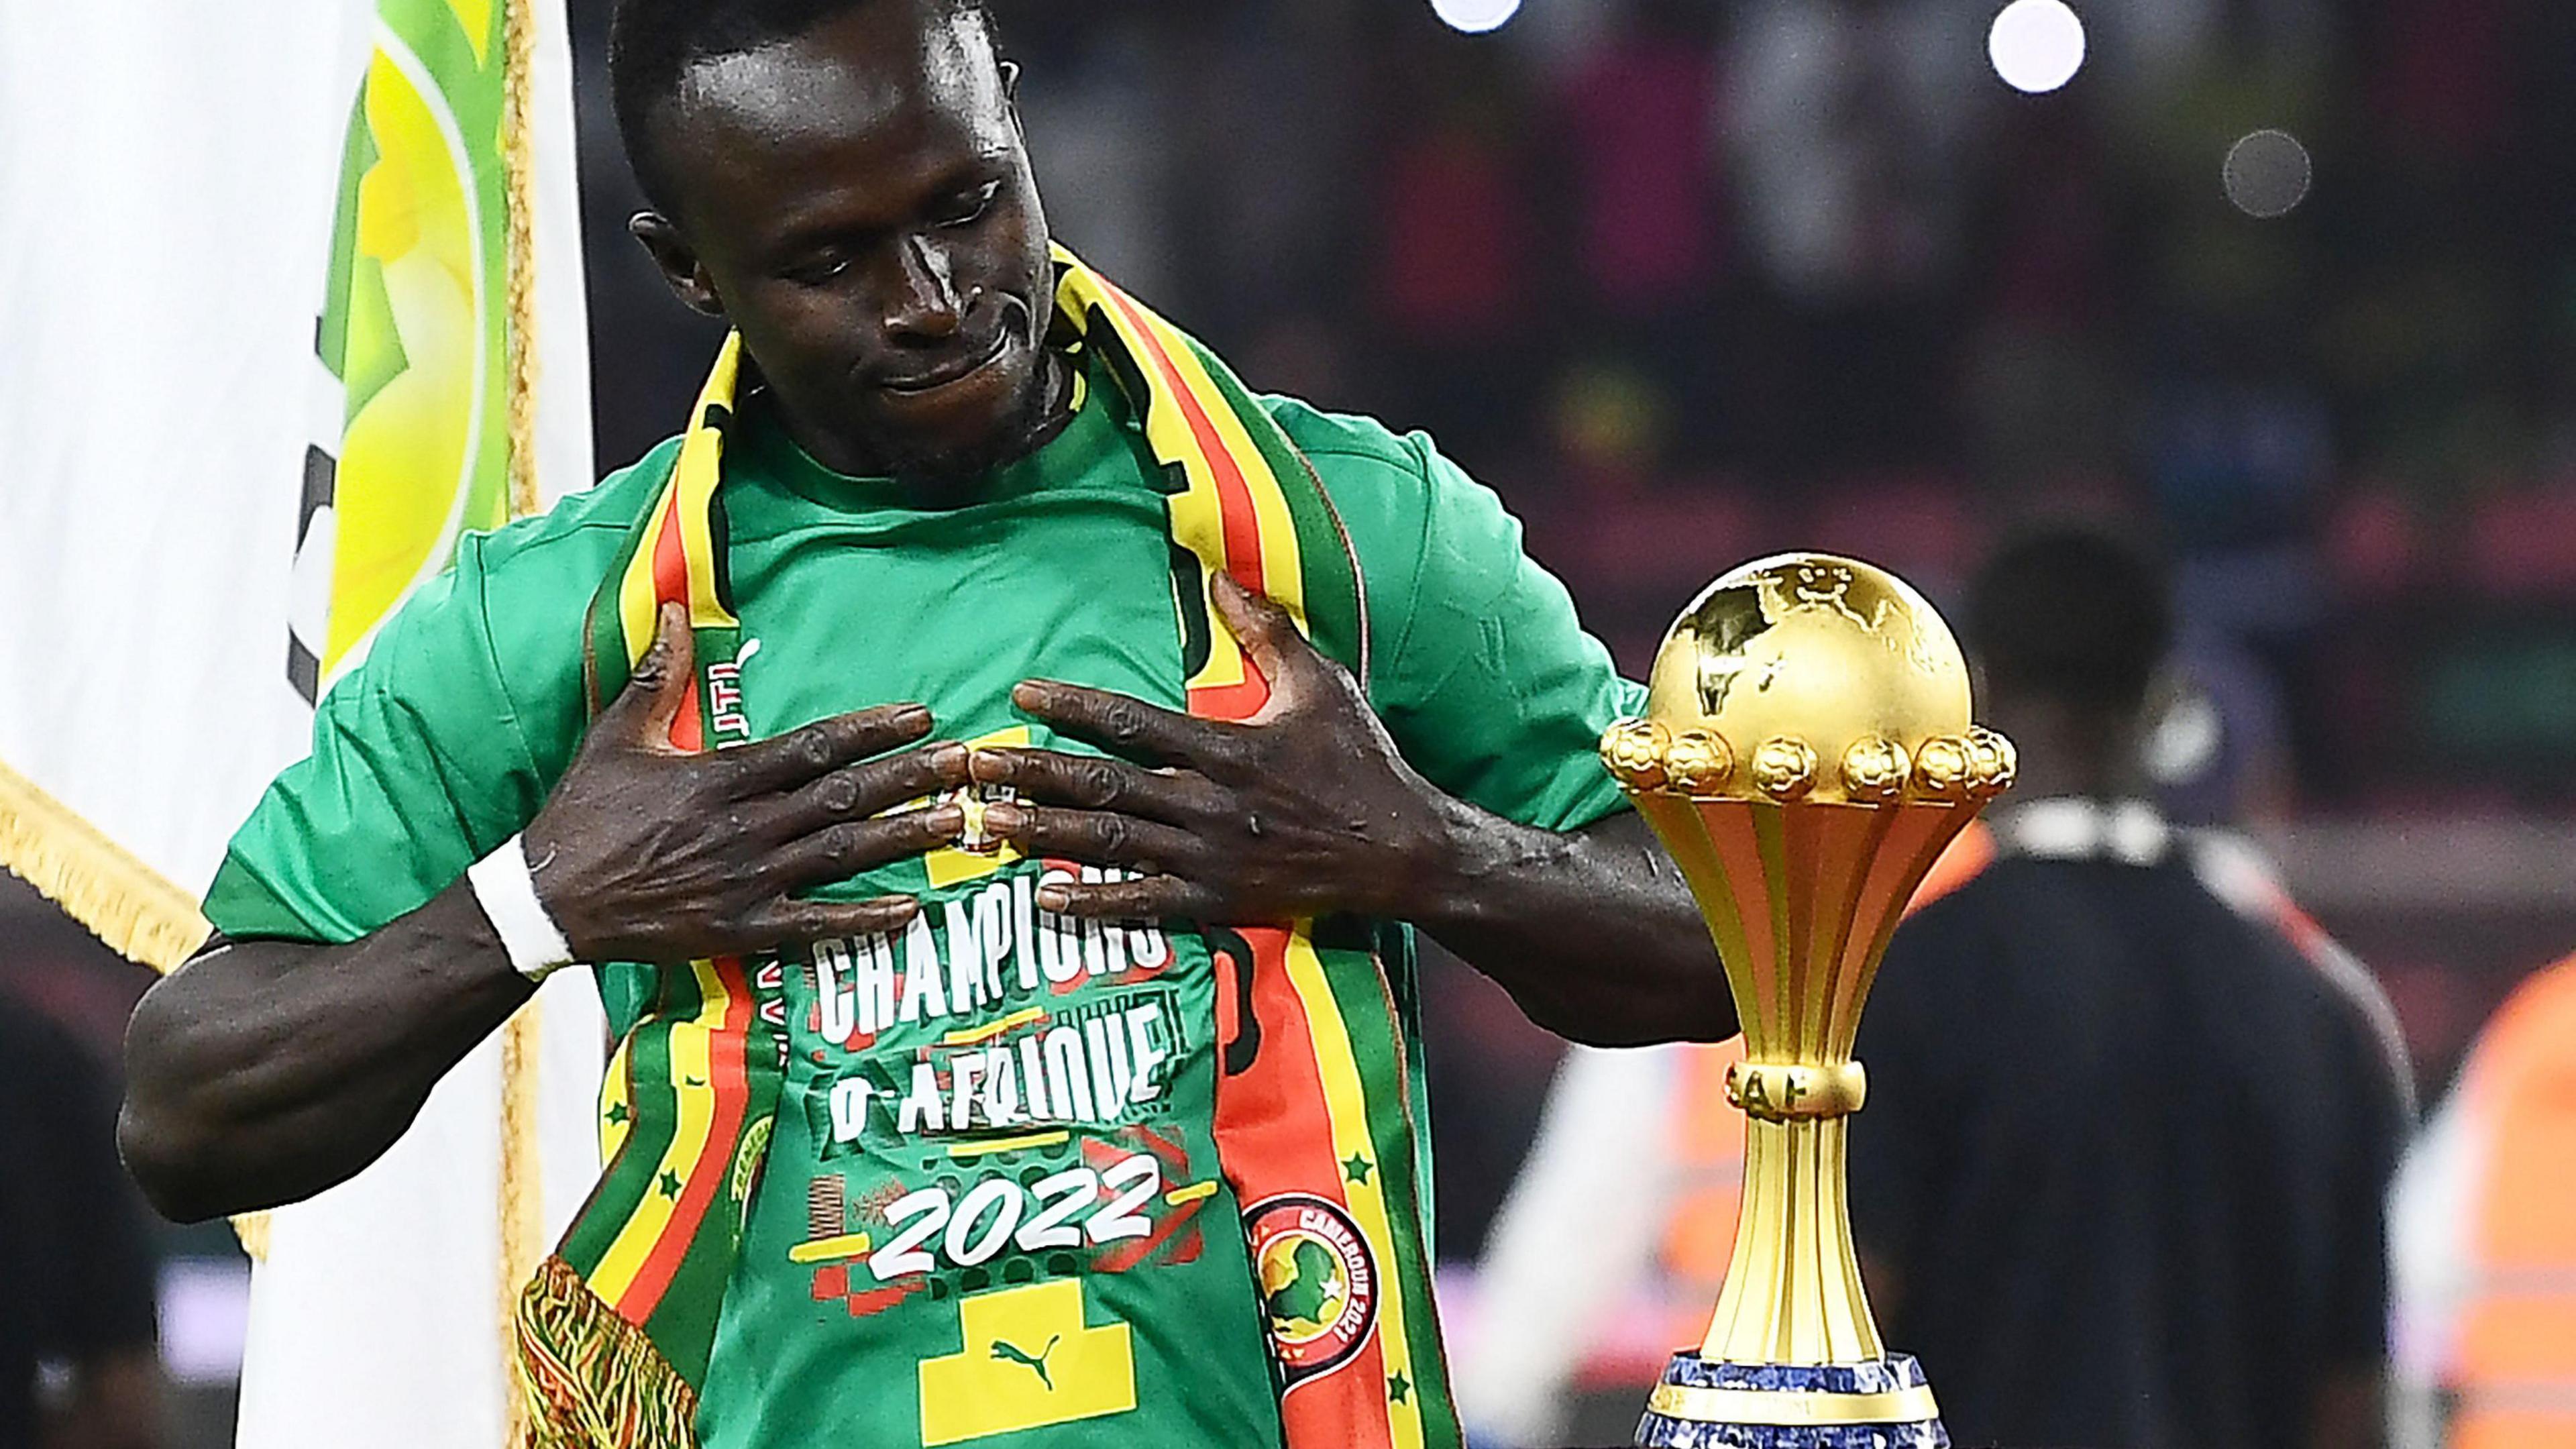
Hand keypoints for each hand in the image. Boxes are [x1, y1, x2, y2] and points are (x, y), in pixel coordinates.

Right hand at [523, 603, 971, 962]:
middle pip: (845, 796)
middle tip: (969, 763)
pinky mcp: (742, 927)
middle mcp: (744, 826)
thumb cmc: (585, 813)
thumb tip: (668, 608)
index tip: (920, 715)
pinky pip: (816, 923)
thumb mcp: (616, 735)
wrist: (551, 901)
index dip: (872, 730)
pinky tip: (912, 908)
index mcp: (721, 775)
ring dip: (906, 838)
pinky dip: (865, 918)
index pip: (814, 746)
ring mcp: (747, 880)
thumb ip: (656, 674)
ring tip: (961, 822)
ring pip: (844, 854)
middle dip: (913, 777)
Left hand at [971, 570, 1455, 922]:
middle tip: (972, 765)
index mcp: (1227, 746)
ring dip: (1044, 832)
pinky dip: (1095, 903)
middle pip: (1103, 784)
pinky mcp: (1220, 901)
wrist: (1404, 851)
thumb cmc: (1363, 762)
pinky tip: (1046, 896)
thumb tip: (1219, 579)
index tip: (1022, 694)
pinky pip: (1146, 904)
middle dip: (1032, 773)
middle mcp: (1209, 801)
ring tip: (986, 823)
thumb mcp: (1323, 684)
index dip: (1073, 707)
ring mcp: (1211, 856)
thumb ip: (1266, 631)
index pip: (1132, 722)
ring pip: (1111, 842)